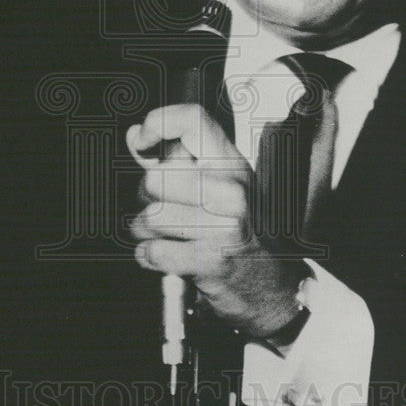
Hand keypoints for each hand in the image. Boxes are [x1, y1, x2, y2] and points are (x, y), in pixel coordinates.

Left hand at [126, 104, 303, 338]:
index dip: (158, 123)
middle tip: (164, 209)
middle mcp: (231, 190)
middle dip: (145, 199)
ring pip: (149, 217)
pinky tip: (167, 255)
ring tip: (167, 235)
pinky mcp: (211, 262)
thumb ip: (174, 159)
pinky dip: (149, 257)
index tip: (142, 141)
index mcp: (231, 164)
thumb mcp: (216, 185)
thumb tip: (134, 135)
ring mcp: (224, 227)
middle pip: (155, 178)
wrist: (270, 285)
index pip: (193, 121)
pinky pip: (152, 252)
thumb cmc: (239, 230)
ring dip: (145, 231)